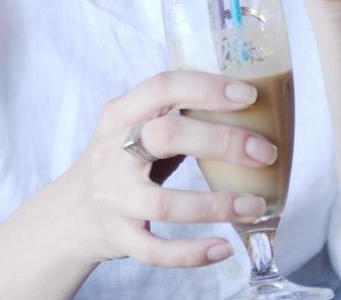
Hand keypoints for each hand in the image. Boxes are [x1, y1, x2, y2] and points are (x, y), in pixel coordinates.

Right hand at [59, 70, 276, 267]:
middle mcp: (113, 152)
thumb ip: (176, 114)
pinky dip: (191, 253)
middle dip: (222, 142)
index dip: (206, 89)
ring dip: (217, 205)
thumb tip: (253, 104)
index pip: (162, 87)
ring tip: (255, 205)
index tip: (248, 96)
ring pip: (165, 203)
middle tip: (265, 152)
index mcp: (120, 114)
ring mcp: (114, 197)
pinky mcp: (118, 236)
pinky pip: (155, 251)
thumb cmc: (124, 159)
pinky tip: (223, 247)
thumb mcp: (136, 126)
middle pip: (166, 136)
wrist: (75, 210)